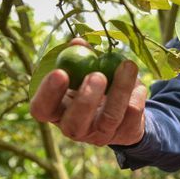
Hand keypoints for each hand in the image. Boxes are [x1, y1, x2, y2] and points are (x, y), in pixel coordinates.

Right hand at [29, 38, 147, 145]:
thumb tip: (78, 43)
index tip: (60, 72)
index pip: (42, 109)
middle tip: (96, 75)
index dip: (48, 94)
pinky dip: (136, 95)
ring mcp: (101, 135)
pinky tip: (137, 83)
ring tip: (127, 65)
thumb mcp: (83, 70)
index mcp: (57, 111)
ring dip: (120, 89)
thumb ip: (79, 56)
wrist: (125, 108)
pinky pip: (132, 116)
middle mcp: (75, 129)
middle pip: (74, 124)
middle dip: (86, 99)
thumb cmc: (95, 84)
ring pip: (110, 118)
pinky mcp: (126, 135)